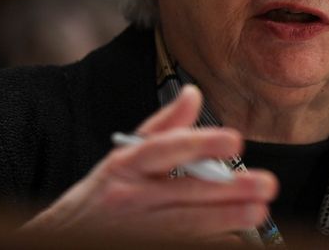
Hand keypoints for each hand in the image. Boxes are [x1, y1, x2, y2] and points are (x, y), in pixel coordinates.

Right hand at [23, 85, 277, 241]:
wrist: (65, 236)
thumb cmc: (104, 193)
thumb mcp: (124, 155)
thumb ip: (163, 126)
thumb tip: (193, 93)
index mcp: (125, 165)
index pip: (164, 149)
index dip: (200, 143)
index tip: (234, 138)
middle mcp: (130, 197)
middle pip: (183, 192)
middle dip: (228, 190)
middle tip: (264, 184)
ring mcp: (136, 229)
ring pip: (187, 225)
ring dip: (225, 219)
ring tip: (257, 211)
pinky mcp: (142, 246)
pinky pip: (182, 245)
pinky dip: (209, 242)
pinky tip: (234, 239)